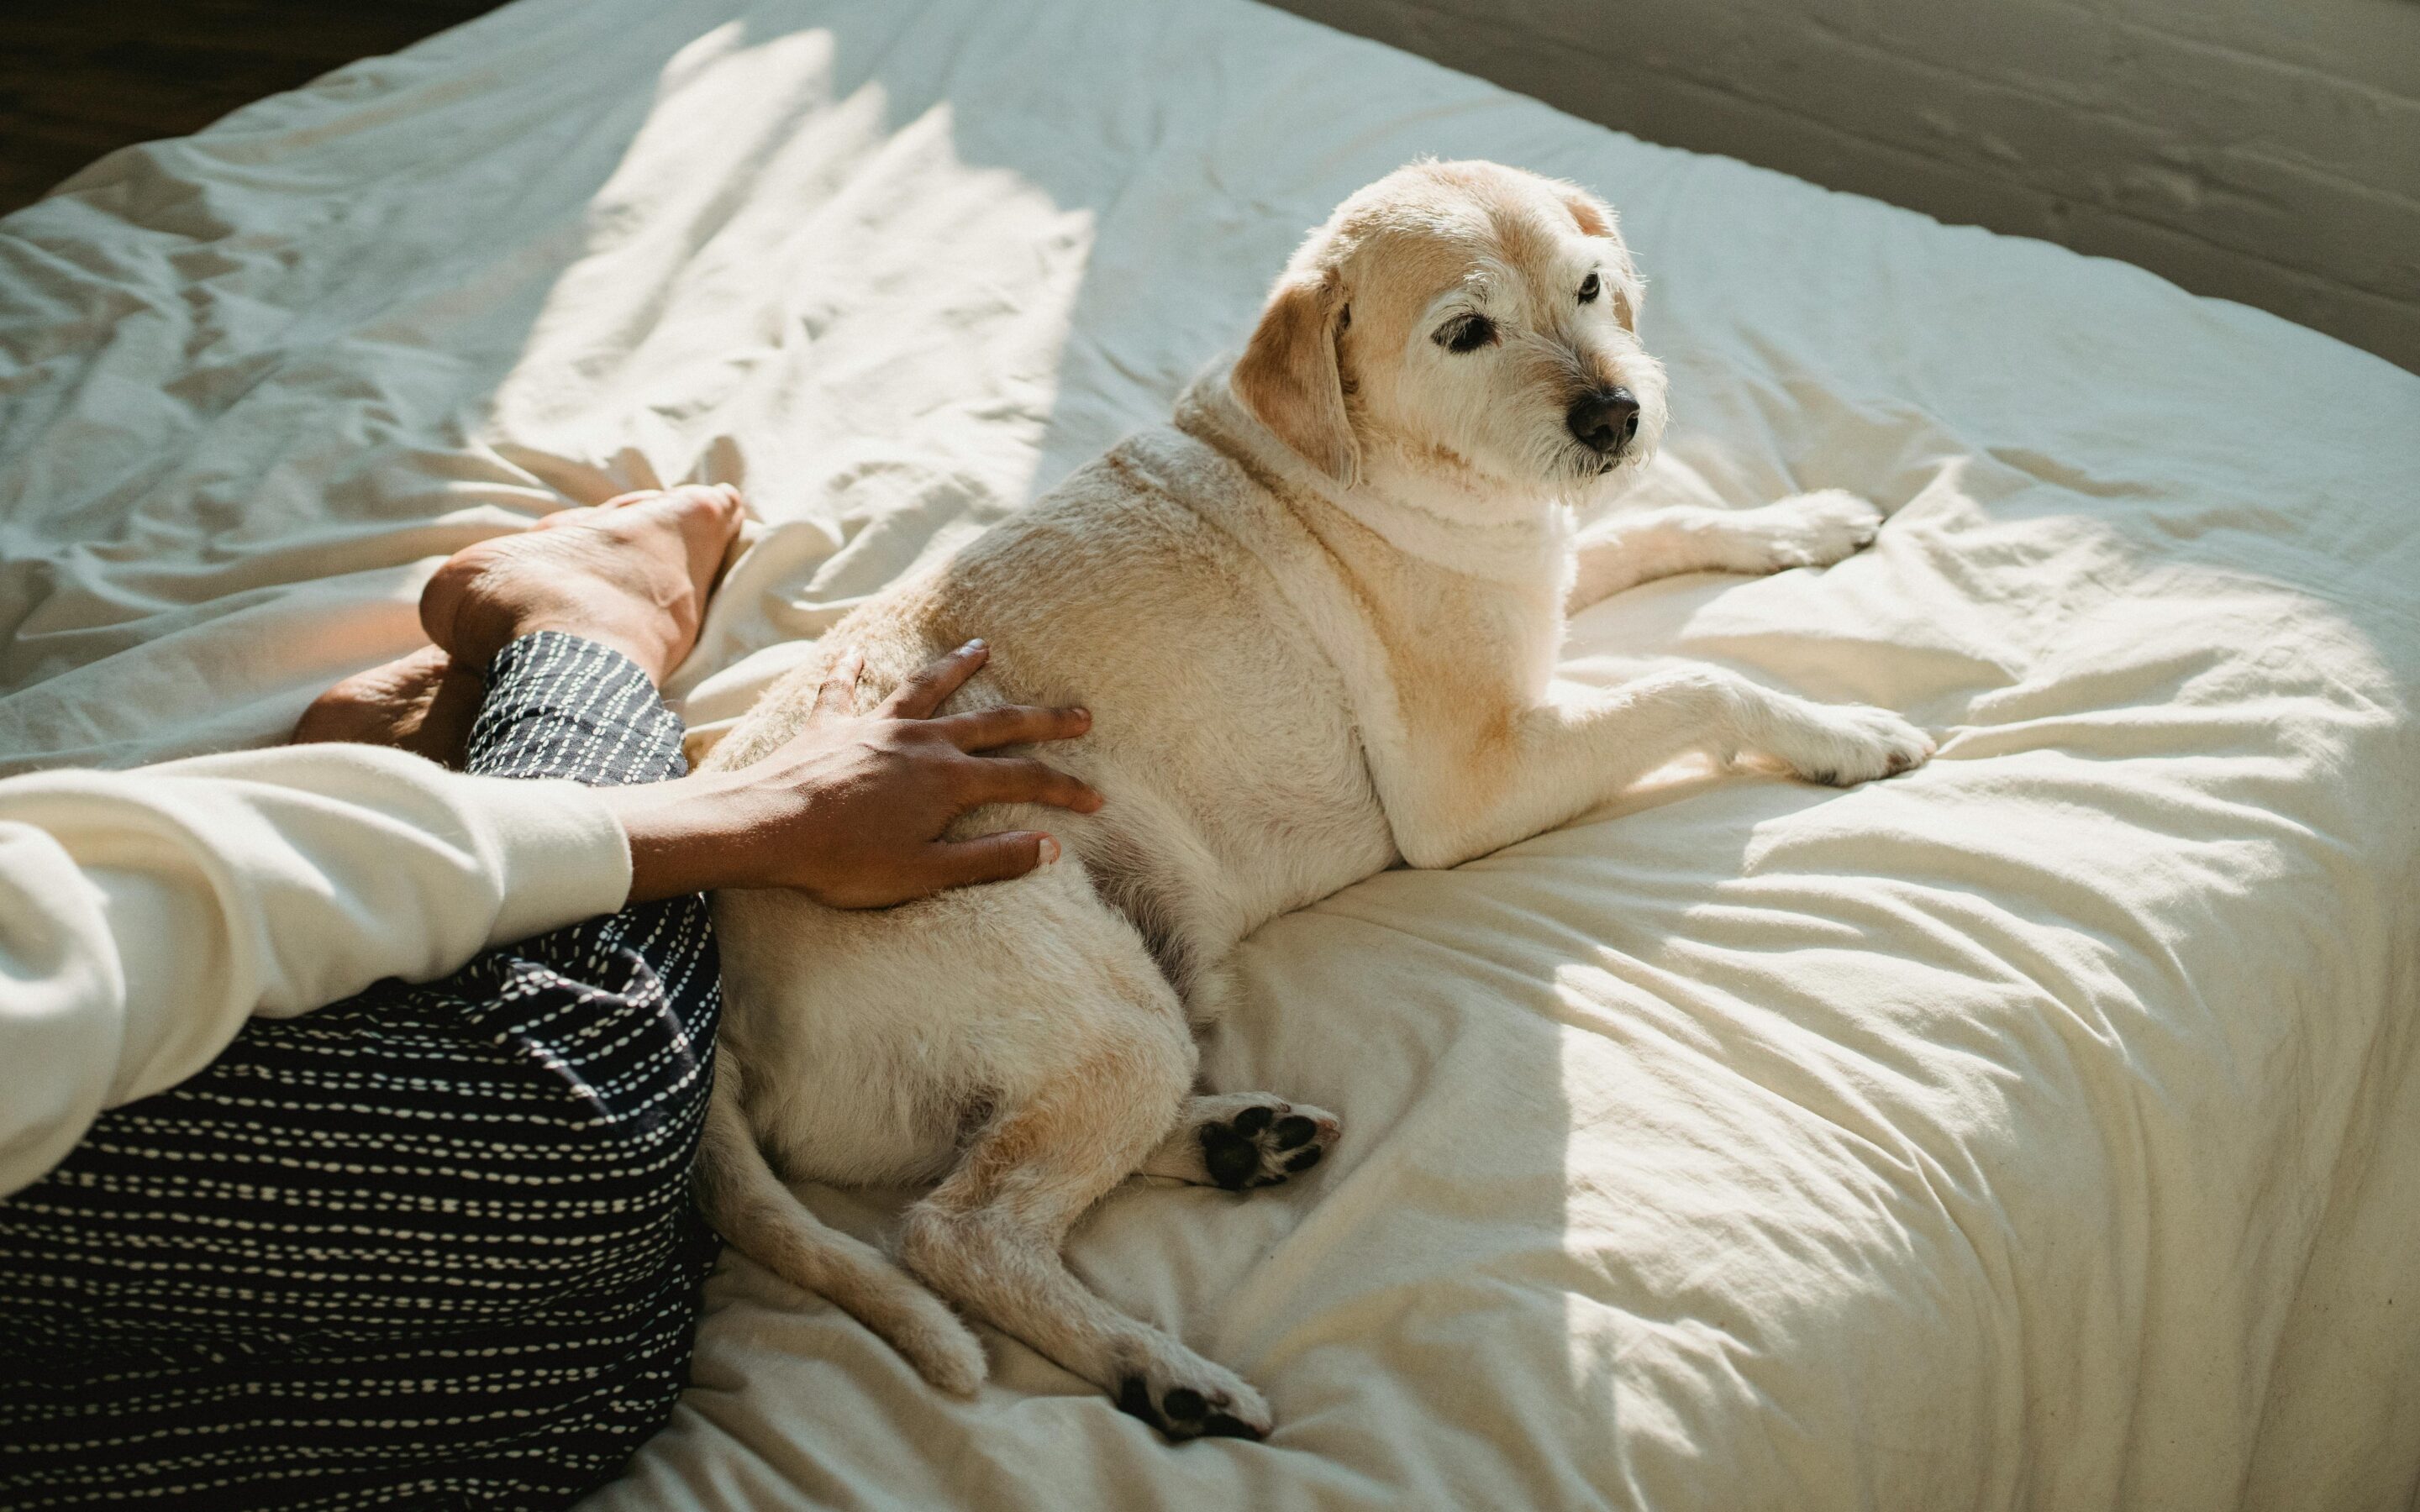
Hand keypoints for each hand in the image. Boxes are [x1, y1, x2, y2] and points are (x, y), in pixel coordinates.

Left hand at [597, 641, 1100, 906]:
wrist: (765, 828)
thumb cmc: (844, 861)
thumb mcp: (926, 873)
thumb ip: (989, 859)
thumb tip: (1049, 848)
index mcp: (948, 780)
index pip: (1024, 779)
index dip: (1064, 788)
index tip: (1096, 797)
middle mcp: (920, 742)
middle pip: (993, 723)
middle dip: (1041, 718)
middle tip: (1078, 711)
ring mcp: (874, 728)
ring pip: (926, 689)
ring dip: (956, 668)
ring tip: (982, 647)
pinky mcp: (830, 727)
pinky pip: (843, 690)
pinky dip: (850, 670)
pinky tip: (854, 652)